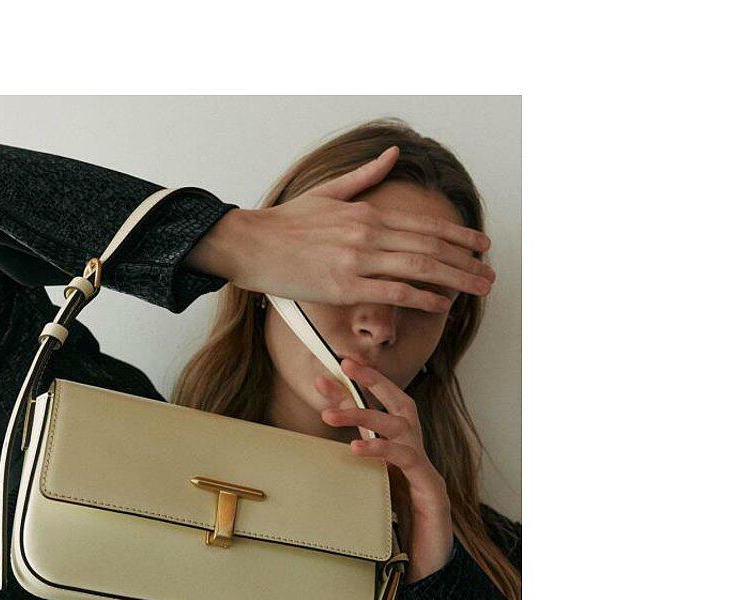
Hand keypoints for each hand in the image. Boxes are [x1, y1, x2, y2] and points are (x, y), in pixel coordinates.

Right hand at [185, 146, 493, 312]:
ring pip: (419, 269)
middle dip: (466, 262)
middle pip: (430, 248)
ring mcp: (357, 261)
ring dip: (455, 280)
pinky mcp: (343, 287)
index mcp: (367, 213)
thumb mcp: (328, 192)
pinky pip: (393, 293)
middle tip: (490, 274)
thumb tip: (393, 154)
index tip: (481, 245)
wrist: (251, 244)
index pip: (424, 225)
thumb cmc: (285, 224)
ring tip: (478, 289)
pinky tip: (441, 304)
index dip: (458, 237)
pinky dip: (421, 298)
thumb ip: (365, 177)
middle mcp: (368, 234)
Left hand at [317, 357, 453, 582]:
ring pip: (402, 427)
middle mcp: (416, 457)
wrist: (425, 574)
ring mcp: (426, 472)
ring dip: (365, 416)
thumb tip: (313, 465)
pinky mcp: (431, 491)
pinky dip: (382, 450)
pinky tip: (356, 448)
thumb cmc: (396, 537)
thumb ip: (350, 478)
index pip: (380, 413)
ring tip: (331, 415)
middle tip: (344, 366)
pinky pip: (408, 461)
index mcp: (399, 456)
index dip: (357, 391)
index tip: (329, 373)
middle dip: (375, 382)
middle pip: (401, 405)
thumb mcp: (365, 499)